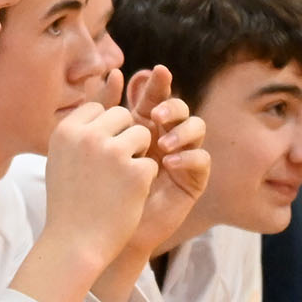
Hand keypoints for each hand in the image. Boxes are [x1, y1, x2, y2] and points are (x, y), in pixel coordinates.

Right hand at [39, 101, 156, 264]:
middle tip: (111, 169)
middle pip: (123, 116)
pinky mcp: (136, 172)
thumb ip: (79, 130)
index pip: (97, 109)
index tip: (95, 157)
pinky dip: (143, 180)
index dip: (103, 131)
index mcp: (65, 130)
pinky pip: (151, 163)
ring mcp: (112, 152)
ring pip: (143, 134)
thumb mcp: (63, 158)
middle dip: (124, 138)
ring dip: (137, 155)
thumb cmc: (68, 202)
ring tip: (118, 181)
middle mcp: (87, 136)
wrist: (74, 244)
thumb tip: (102, 96)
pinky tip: (126, 197)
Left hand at [115, 66, 209, 258]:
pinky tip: (171, 162)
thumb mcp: (99, 144)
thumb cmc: (99, 187)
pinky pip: (202, 160)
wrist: (102, 229)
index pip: (155, 96)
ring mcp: (181, 156)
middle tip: (155, 115)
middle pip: (179, 108)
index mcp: (143, 124)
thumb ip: (103, 108)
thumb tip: (113, 71)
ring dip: (182, 130)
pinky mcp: (192, 180)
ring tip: (162, 144)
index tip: (155, 71)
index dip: (158, 83)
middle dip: (171, 106)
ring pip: (197, 128)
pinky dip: (189, 156)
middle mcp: (165, 136)